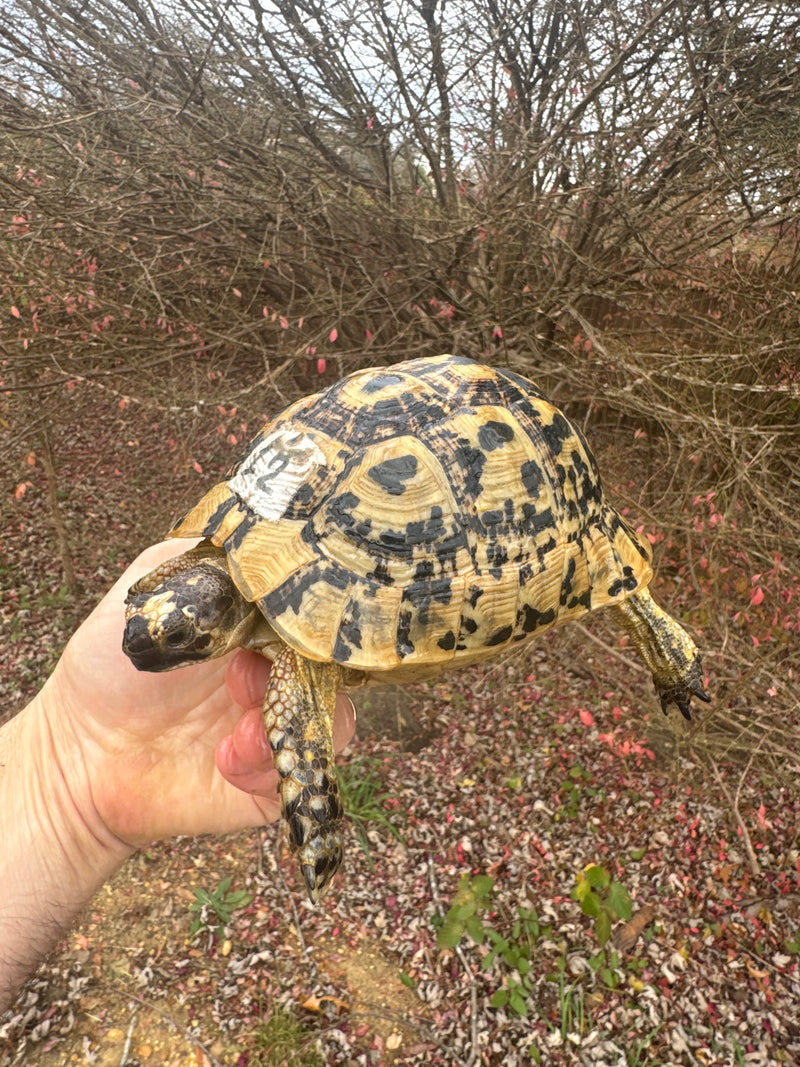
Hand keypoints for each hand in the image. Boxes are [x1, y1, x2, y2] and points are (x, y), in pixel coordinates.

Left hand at [38, 540, 355, 846]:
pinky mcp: (273, 776)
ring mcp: (279, 722)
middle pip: (336, 655)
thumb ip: (213, 560)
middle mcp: (279, 668)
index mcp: (261, 621)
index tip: (276, 615)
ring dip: (286, 711)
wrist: (78, 754)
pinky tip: (226, 756)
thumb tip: (271, 554)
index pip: (315, 604)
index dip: (307, 607)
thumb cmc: (110, 665)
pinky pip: (305, 766)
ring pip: (333, 712)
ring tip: (237, 717)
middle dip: (298, 661)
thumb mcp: (155, 584)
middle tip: (242, 670)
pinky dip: (269, 760)